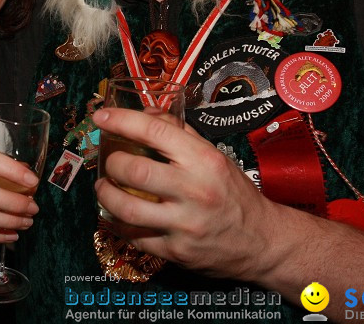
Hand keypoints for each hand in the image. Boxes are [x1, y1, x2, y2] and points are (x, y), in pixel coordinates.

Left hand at [92, 107, 282, 280]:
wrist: (262, 242)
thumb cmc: (234, 194)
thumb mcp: (214, 156)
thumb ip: (180, 132)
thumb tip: (146, 112)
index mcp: (203, 160)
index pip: (154, 131)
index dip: (121, 120)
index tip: (101, 117)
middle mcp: (194, 190)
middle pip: (135, 171)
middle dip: (112, 163)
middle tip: (109, 161)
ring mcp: (184, 224)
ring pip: (127, 208)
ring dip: (105, 196)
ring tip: (103, 188)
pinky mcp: (176, 252)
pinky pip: (135, 237)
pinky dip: (118, 224)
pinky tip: (118, 215)